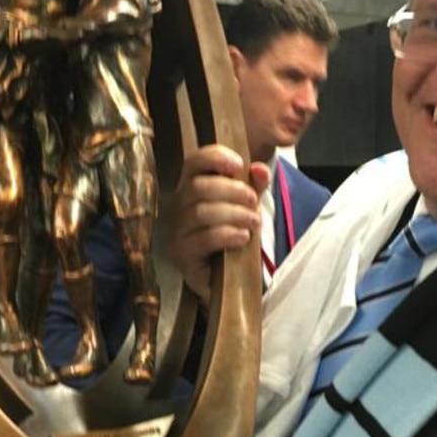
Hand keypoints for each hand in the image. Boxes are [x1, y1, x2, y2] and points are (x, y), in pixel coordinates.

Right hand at [170, 144, 268, 304]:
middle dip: (232, 191)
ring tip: (253, 223)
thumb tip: (260, 170)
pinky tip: (242, 238)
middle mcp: (178, 206)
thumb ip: (253, 187)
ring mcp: (177, 231)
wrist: (226, 279)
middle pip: (198, 187)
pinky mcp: (181, 255)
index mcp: (192, 187)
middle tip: (254, 202)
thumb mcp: (246, 208)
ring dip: (234, 214)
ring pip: (201, 212)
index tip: (239, 164)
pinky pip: (203, 239)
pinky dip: (227, 235)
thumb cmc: (231, 238)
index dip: (214, 157)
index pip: (193, 162)